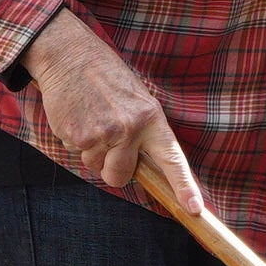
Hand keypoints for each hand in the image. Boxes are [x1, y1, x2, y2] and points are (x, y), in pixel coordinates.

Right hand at [20, 14, 196, 216]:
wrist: (70, 55)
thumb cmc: (106, 78)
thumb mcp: (136, 99)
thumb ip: (143, 133)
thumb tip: (142, 167)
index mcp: (151, 118)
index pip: (172, 158)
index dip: (184, 186)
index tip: (194, 209)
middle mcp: (130, 128)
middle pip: (121, 177)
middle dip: (112, 169)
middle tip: (107, 141)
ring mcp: (102, 134)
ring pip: (95, 166)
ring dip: (91, 151)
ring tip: (91, 118)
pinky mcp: (77, 136)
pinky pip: (76, 153)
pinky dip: (75, 140)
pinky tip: (78, 115)